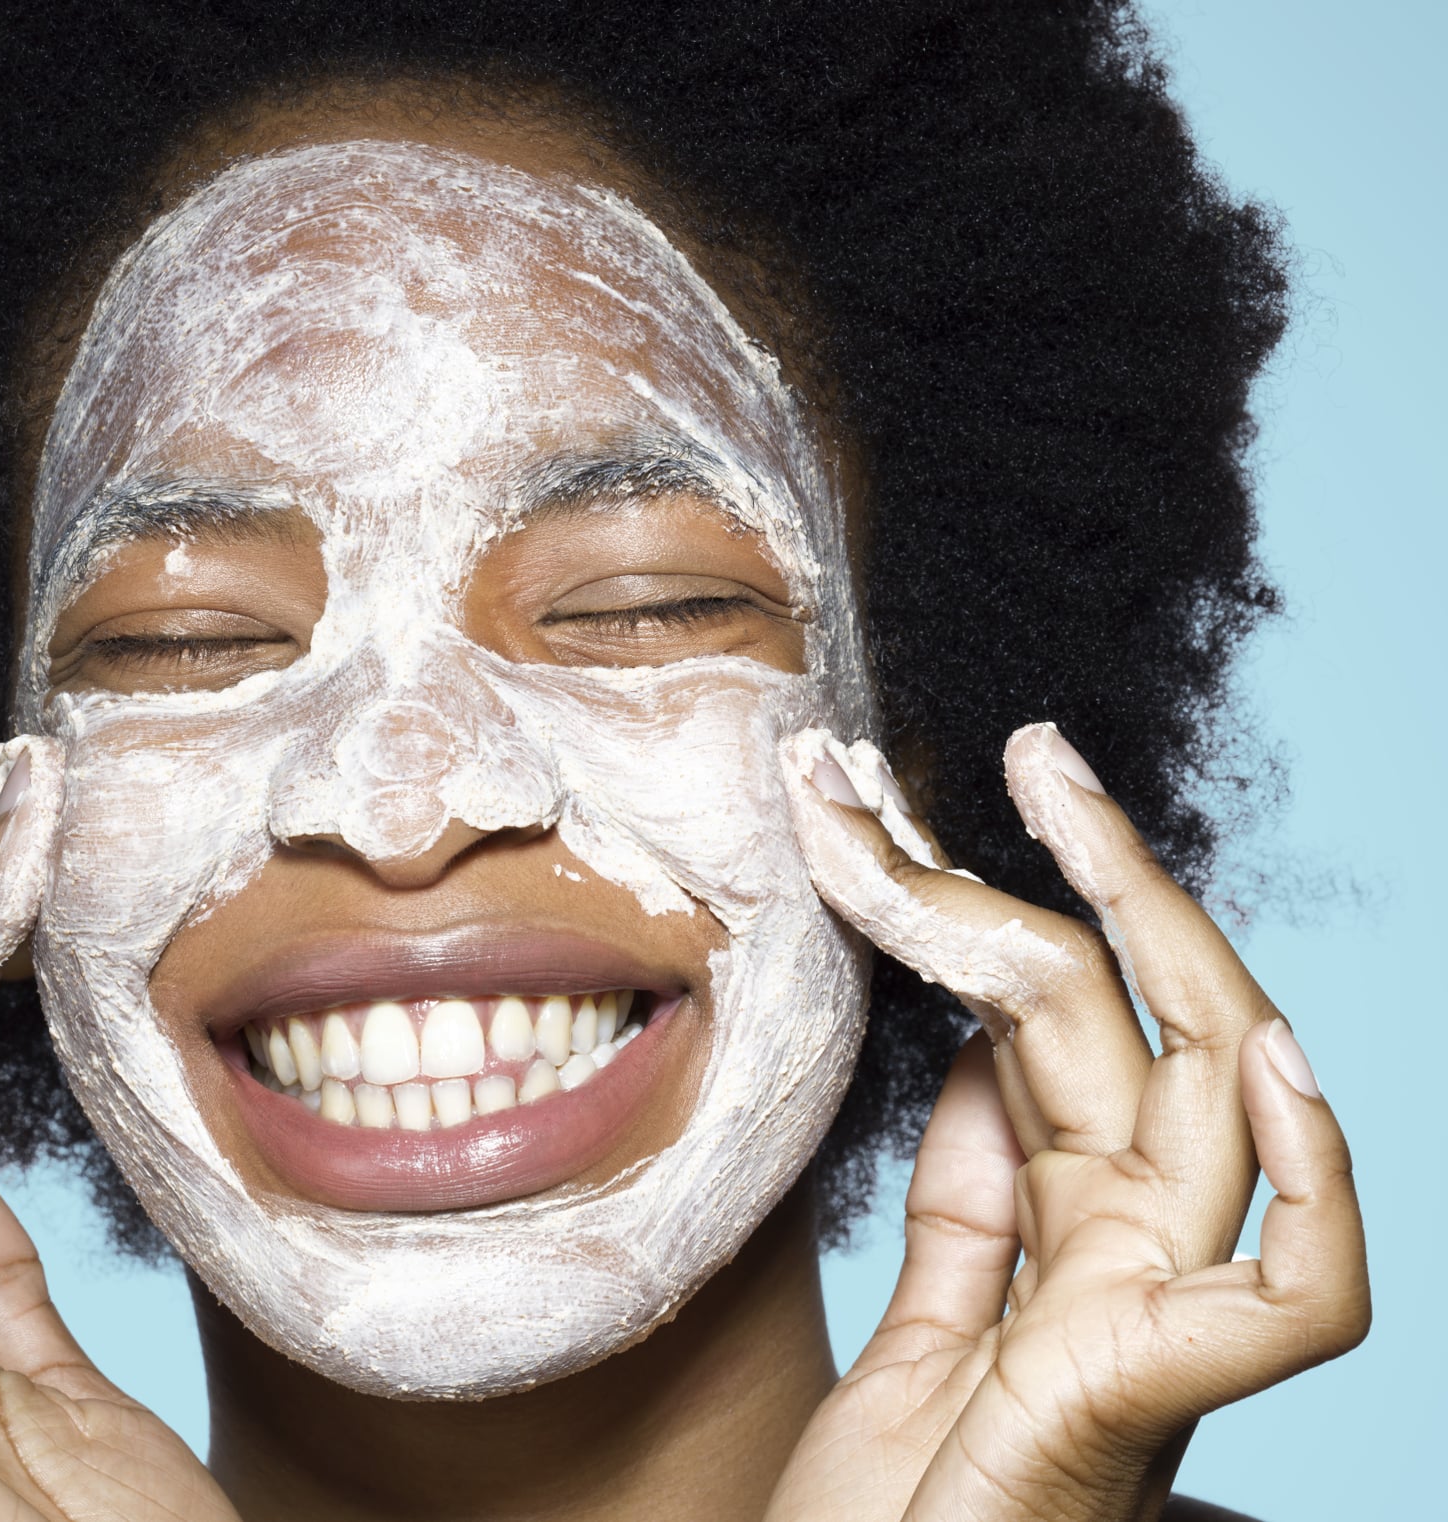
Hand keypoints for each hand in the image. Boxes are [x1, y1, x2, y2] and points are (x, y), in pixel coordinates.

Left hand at [762, 723, 1368, 1521]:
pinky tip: (1260, 1058)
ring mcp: (1160, 1319)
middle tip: (1019, 743)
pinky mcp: (1162, 1401)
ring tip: (1064, 796)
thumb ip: (974, 1198)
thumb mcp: (920, 1322)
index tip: (900, 811)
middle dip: (1083, 873)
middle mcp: (1137, 1257)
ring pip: (1212, 1094)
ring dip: (1144, 934)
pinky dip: (1310, 1178)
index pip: (1058, 1032)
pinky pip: (1301, 1293)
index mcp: (1077, 1235)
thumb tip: (975, 1050)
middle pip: (1141, 1025)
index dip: (995, 909)